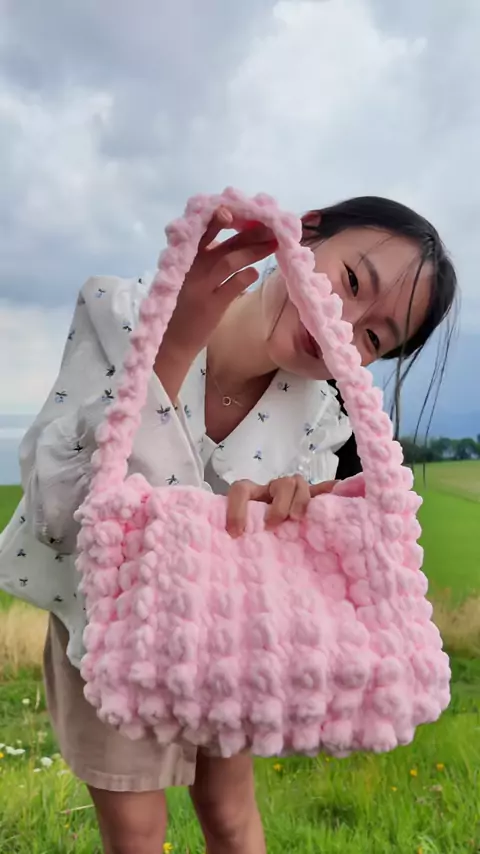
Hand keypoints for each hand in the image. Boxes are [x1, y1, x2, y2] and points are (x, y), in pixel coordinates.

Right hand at [154, 207, 276, 399]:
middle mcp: (193, 268)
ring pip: (230, 260)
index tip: (241, 210)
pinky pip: (232, 287)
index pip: (204, 230)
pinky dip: (245, 277)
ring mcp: (202, 287)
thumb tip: (236, 240)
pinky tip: (254, 272)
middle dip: (251, 232)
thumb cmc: (182, 306)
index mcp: (187, 258)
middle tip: (271, 225)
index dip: (222, 218)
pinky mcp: (211, 307)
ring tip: (273, 244)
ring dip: (254, 250)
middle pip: (225, 243)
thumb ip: (205, 257)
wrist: (171, 340)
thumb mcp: (187, 276)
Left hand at [226, 475, 336, 537]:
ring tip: (298, 518)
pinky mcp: (310, 500)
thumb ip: (236, 544)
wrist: (265, 534)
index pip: (241, 491)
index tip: (236, 533)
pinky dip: (330, 491)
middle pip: (279, 483)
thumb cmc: (251, 538)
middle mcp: (272, 492)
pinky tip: (340, 492)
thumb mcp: (242, 538)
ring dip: (299, 499)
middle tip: (274, 526)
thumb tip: (218, 560)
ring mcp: (292, 493)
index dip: (236, 509)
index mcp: (252, 497)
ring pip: (297, 482)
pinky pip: (322, 491)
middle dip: (278, 505)